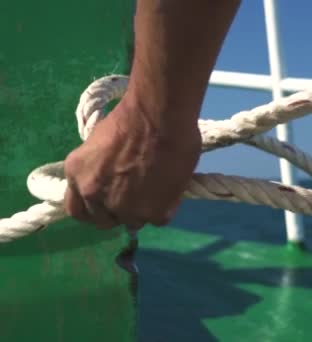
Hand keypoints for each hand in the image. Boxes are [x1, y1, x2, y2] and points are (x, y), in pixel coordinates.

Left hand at [63, 101, 201, 229]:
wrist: (159, 116)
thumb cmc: (132, 117)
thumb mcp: (99, 144)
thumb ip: (100, 169)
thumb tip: (113, 178)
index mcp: (77, 176)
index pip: (77, 210)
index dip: (94, 209)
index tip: (107, 204)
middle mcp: (95, 196)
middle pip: (105, 220)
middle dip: (119, 211)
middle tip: (136, 197)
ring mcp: (124, 208)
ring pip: (134, 221)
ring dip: (144, 209)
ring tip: (157, 189)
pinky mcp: (153, 213)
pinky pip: (159, 218)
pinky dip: (166, 207)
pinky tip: (171, 189)